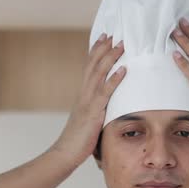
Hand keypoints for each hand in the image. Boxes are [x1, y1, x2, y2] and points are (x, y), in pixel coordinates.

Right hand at [48, 33, 126, 166]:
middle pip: (93, 64)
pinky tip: (124, 69)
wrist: (64, 153)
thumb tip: (107, 107)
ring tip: (122, 45)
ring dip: (111, 57)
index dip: (96, 51)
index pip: (89, 67)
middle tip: (114, 34)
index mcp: (82, 95)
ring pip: (99, 73)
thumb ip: (96, 110)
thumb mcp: (88, 121)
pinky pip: (106, 92)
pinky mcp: (93, 112)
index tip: (104, 37)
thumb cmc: (77, 141)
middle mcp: (83, 94)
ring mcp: (87, 101)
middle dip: (104, 48)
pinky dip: (115, 79)